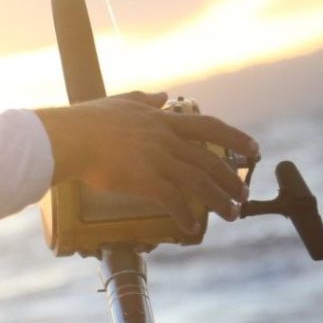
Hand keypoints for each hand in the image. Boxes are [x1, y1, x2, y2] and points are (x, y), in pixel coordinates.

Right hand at [34, 91, 258, 232]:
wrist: (69, 138)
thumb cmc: (87, 120)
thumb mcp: (120, 102)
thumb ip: (144, 99)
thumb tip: (164, 95)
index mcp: (162, 121)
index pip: (210, 127)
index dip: (235, 138)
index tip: (253, 149)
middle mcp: (166, 139)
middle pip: (210, 160)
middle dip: (231, 179)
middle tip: (243, 194)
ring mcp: (158, 159)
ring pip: (200, 182)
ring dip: (220, 200)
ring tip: (232, 214)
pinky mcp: (145, 180)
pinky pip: (174, 201)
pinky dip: (185, 215)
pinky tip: (190, 227)